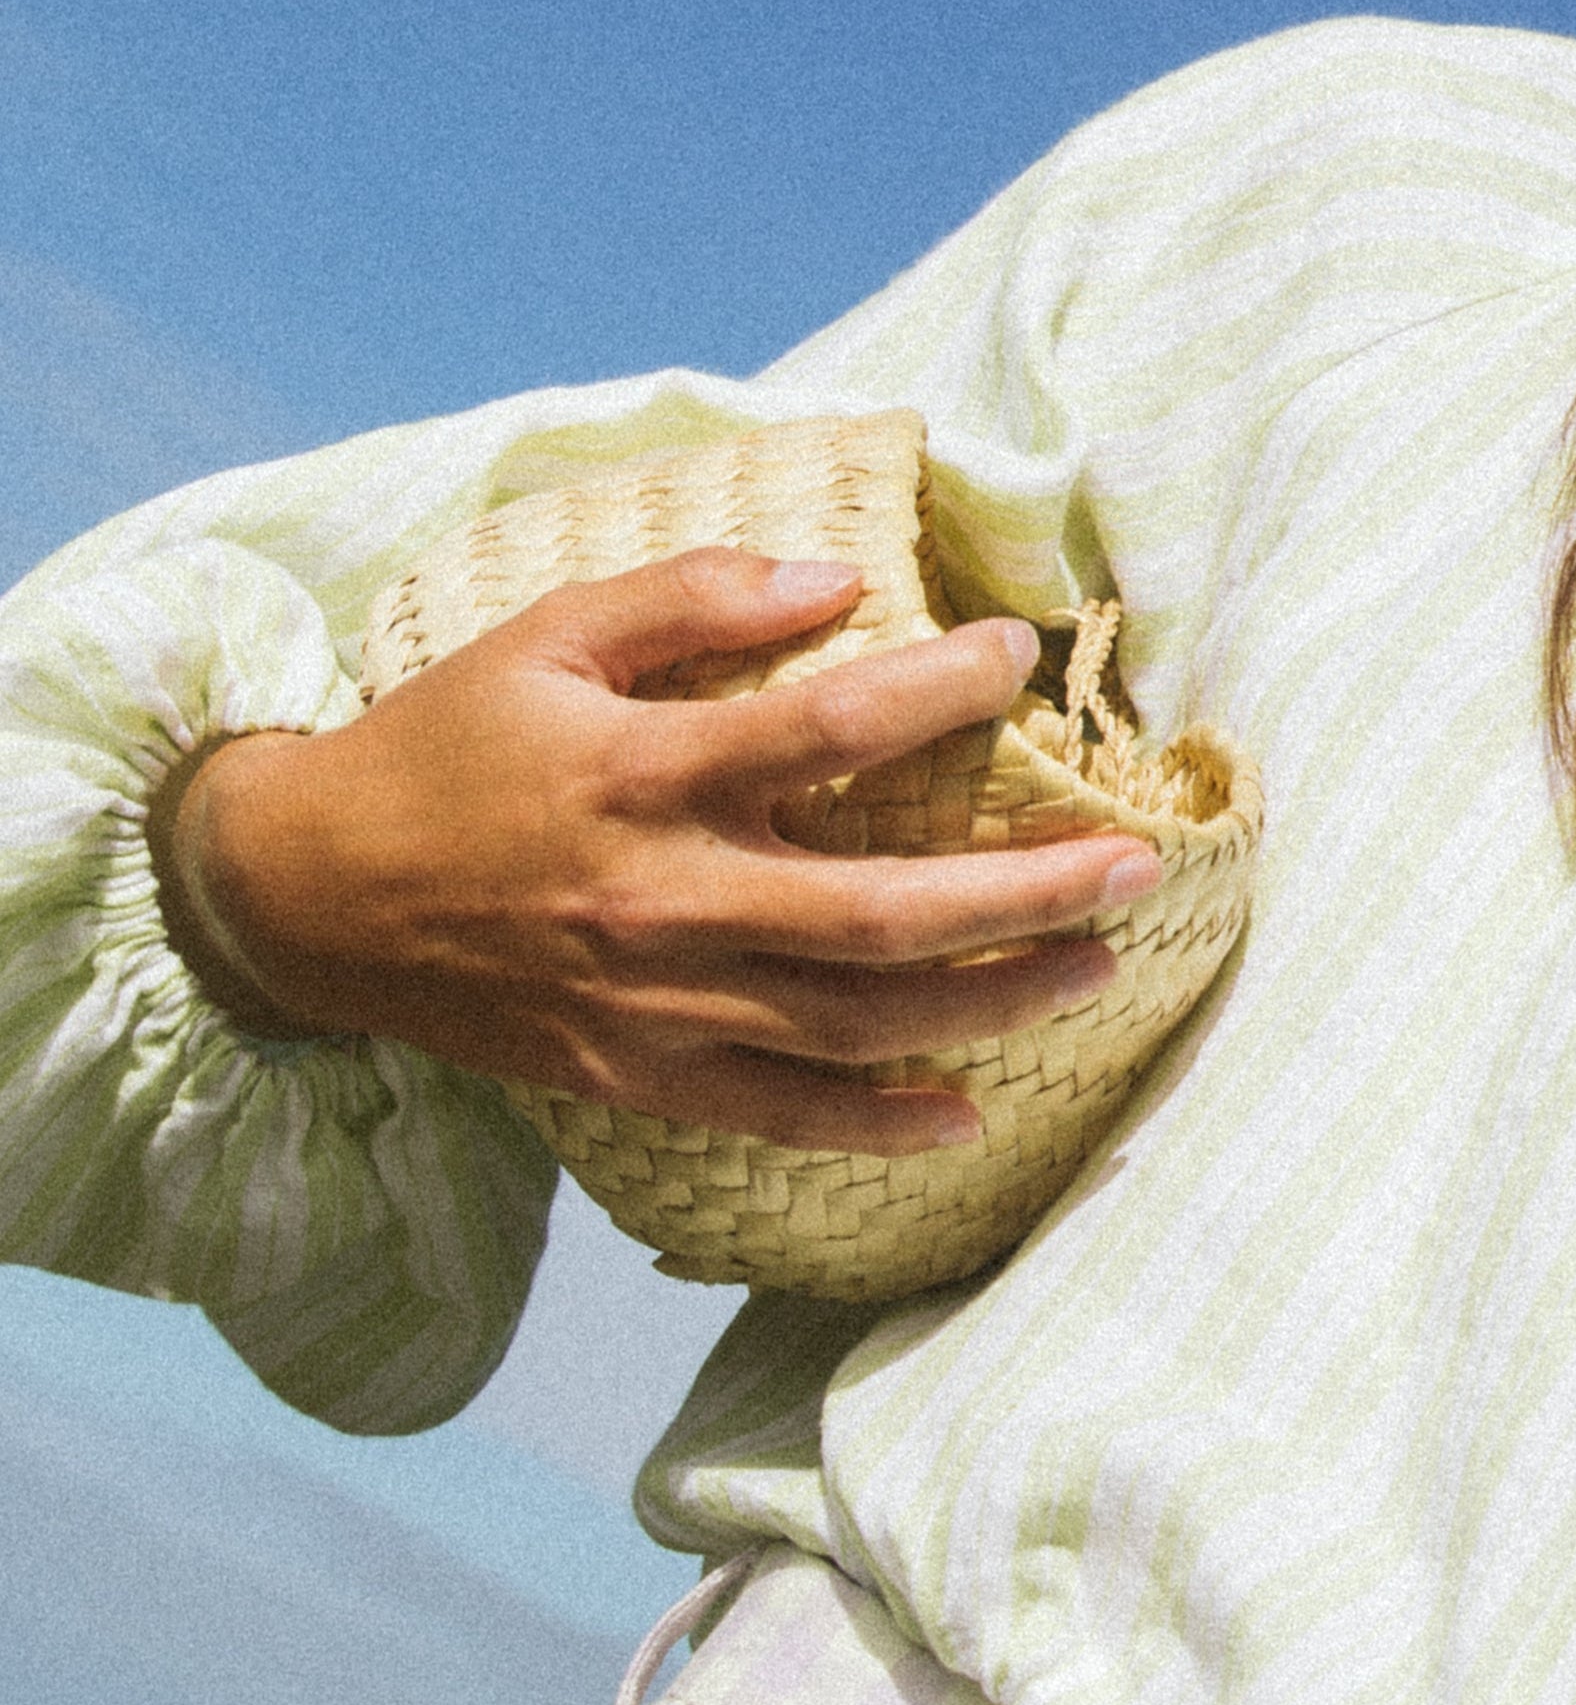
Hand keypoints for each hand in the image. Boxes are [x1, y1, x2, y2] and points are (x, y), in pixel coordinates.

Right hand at [163, 555, 1161, 1153]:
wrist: (313, 895)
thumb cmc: (447, 747)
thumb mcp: (545, 637)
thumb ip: (687, 598)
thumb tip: (835, 580)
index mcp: (644, 775)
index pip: (827, 729)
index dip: (939, 691)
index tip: (1017, 657)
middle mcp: (662, 901)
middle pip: (879, 913)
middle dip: (1023, 895)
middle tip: (1132, 871)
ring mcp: (653, 1005)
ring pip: (853, 1024)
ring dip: (988, 1004)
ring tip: (1094, 969)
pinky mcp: (634, 1078)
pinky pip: (777, 1115)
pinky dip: (874, 1124)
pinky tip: (967, 1114)